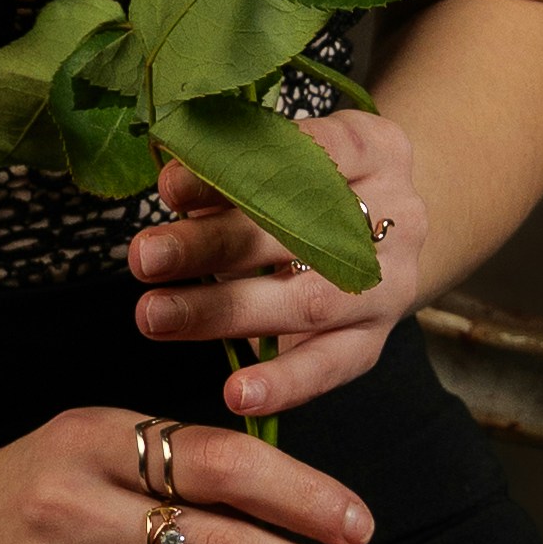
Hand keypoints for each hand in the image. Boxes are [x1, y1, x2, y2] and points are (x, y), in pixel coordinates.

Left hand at [127, 101, 427, 418]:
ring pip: (310, 301)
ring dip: (225, 311)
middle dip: (214, 245)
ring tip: (156, 316)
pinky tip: (237, 394)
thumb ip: (234, 172)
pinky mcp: (376, 337)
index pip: (309, 151)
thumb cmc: (310, 191)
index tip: (170, 188)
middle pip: (301, 230)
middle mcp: (397, 214)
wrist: (381, 237)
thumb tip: (174, 188)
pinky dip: (282, 382)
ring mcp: (391, 281)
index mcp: (372, 149)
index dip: (236, 170)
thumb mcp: (285, 162)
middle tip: (145, 258)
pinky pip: (331, 365)